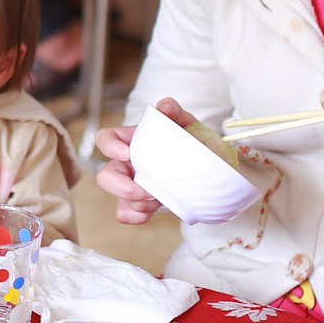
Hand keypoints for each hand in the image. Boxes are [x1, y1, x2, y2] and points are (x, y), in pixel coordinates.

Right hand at [95, 98, 198, 223]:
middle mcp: (129, 164)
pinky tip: (151, 211)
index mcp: (134, 141)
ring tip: (158, 200)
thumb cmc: (197, 143)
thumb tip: (165, 106)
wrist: (217, 170)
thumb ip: (176, 112)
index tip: (127, 153)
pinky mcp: (143, 204)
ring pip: (117, 198)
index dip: (108, 146)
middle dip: (122, 187)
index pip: (106, 138)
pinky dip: (136, 215)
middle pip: (106, 175)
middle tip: (148, 191)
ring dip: (135, 203)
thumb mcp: (188, 124)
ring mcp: (134, 185)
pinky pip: (126, 213)